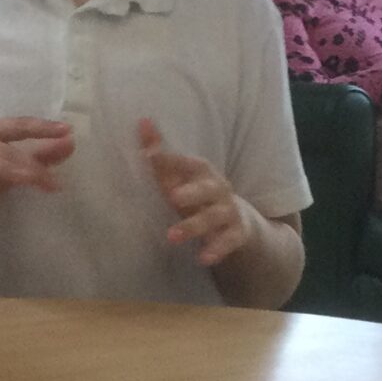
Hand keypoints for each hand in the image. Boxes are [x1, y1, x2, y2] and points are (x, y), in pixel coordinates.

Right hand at [0, 117, 74, 222]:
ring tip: (52, 180)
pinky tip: (30, 180)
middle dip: (41, 133)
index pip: (21, 124)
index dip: (44, 126)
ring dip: (31, 166)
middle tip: (68, 140)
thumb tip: (68, 146)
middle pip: (15, 129)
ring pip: (5, 152)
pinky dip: (13, 174)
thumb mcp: (9, 170)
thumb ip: (36, 158)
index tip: (69, 130)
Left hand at [138, 119, 251, 268]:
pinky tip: (202, 259)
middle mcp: (219, 189)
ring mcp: (229, 211)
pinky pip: (228, 242)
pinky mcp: (237, 234)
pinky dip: (216, 250)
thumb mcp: (179, 177)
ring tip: (172, 237)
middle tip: (172, 197)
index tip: (149, 155)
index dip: (171, 159)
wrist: (239, 221)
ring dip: (193, 227)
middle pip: (207, 189)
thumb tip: (142, 121)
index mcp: (203, 173)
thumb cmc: (198, 194)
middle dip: (191, 192)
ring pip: (214, 218)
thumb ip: (160, 154)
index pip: (189, 163)